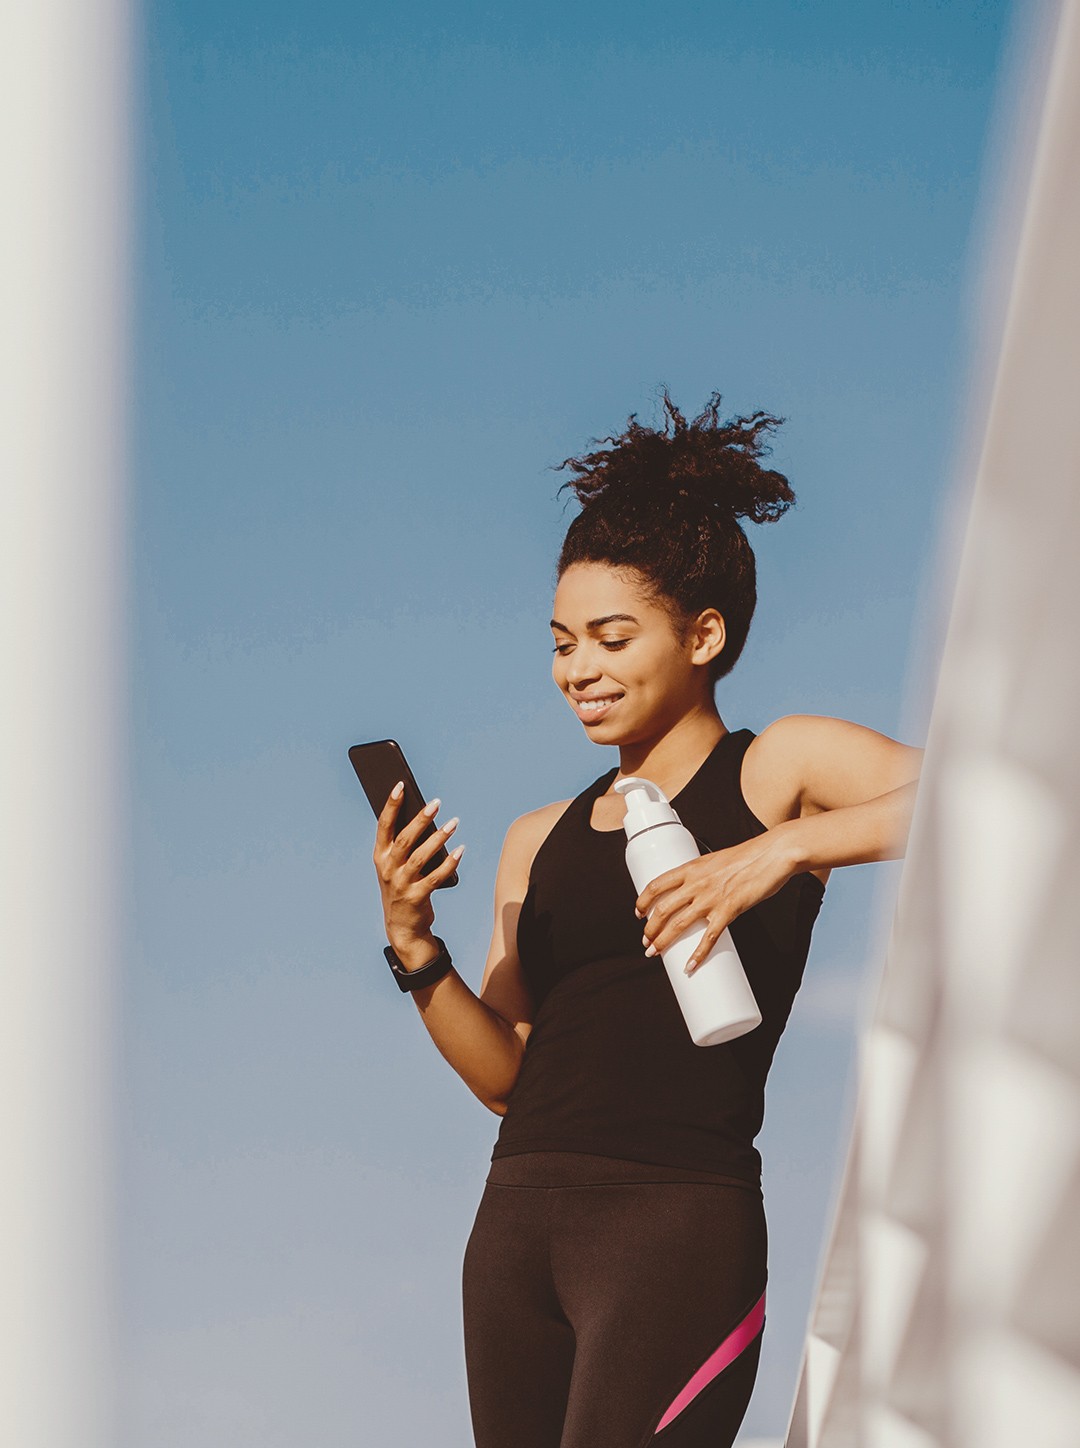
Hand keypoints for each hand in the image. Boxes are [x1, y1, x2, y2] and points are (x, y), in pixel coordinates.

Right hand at [373, 783, 464, 960]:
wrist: (402, 926)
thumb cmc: (402, 886)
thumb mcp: (397, 865)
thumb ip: (405, 843)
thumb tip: (425, 816)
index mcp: (380, 856)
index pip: (384, 825)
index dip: (391, 805)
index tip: (400, 785)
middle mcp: (388, 868)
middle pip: (405, 838)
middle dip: (421, 819)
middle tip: (436, 803)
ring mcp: (401, 884)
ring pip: (421, 856)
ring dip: (439, 838)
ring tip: (454, 823)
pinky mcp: (416, 897)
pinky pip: (435, 877)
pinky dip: (449, 862)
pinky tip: (460, 849)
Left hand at [635, 828, 795, 973]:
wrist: (772, 854)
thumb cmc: (748, 856)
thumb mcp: (715, 861)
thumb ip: (703, 876)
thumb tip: (695, 892)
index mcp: (691, 868)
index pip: (656, 885)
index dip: (642, 901)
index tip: (638, 913)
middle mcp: (696, 883)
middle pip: (662, 910)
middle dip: (650, 929)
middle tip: (646, 942)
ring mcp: (711, 898)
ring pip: (678, 925)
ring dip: (663, 942)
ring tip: (655, 953)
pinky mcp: (729, 910)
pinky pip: (709, 937)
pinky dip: (698, 955)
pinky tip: (690, 966)